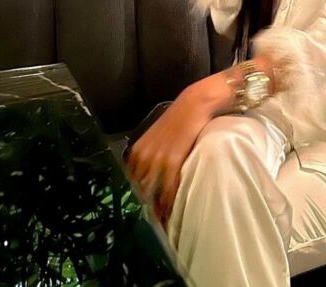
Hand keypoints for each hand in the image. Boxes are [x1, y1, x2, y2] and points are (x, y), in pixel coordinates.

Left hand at [125, 86, 211, 226]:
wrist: (194, 104)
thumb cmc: (179, 119)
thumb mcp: (157, 136)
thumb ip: (151, 153)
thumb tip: (151, 173)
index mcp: (137, 151)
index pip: (131, 182)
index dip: (137, 198)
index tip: (142, 211)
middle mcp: (143, 157)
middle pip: (140, 191)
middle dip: (146, 206)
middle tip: (153, 221)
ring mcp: (156, 160)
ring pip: (152, 193)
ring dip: (157, 209)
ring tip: (163, 222)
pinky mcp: (172, 162)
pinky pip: (168, 189)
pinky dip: (170, 203)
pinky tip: (174, 211)